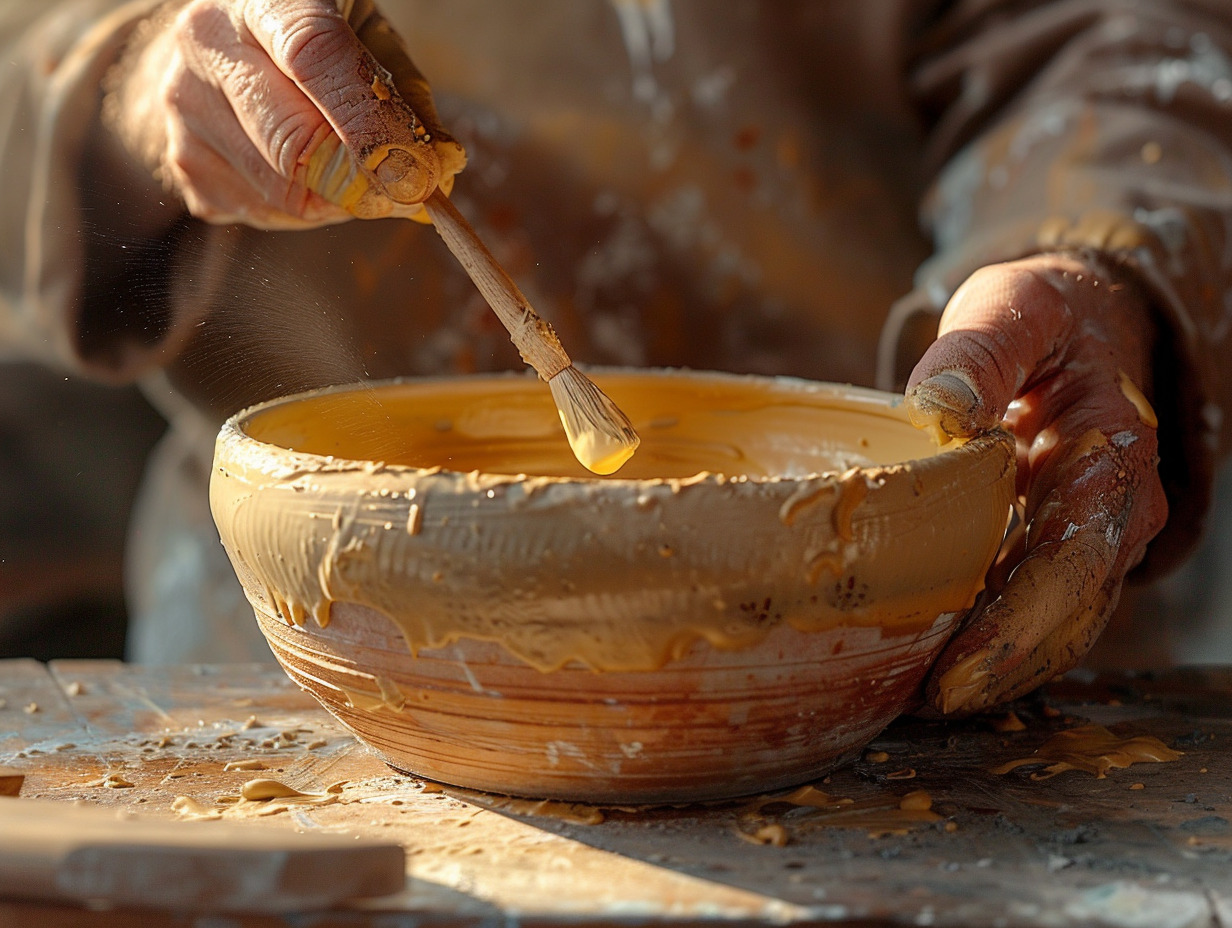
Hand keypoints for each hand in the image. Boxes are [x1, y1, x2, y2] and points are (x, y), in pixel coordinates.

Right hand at [104, 0, 464, 227]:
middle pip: (295, 143)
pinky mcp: (184, 164)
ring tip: (355, 166)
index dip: (370, 124)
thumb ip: (405, 93)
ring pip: (285, 192)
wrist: (220, 40)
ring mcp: (185, 109)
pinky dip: (308, 206)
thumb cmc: (313, 35)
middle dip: (366, 182)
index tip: (419, 172)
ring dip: (343, 200)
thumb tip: (438, 169)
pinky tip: (308, 170)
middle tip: (412, 191)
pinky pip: (268, 212)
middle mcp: (207, 46)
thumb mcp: (367, 33)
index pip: (315, 56)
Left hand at [905, 251, 1167, 713]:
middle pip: (1069, 615)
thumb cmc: (1040, 316)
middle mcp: (1112, 511)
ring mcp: (1088, 537)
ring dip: (997, 669)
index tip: (958, 670)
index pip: (1073, 562)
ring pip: (1055, 626)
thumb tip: (942, 409)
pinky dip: (989, 641)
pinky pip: (1031, 607)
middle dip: (1004, 668)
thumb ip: (980, 350)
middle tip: (928, 703)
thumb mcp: (1012, 306)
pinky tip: (930, 659)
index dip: (1019, 627)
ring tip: (919, 697)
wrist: (1077, 327)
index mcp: (1109, 455)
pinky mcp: (1053, 546)